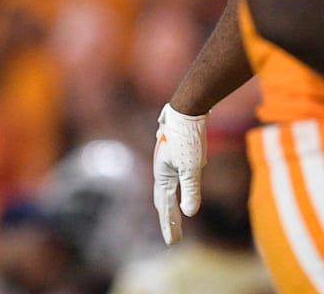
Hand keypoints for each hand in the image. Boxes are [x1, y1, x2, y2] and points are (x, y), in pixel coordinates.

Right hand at [153, 103, 207, 244]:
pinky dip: (176, 190)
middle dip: (168, 219)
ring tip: (173, 217)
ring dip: (169, 205)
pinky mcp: (175, 155)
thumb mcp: (192, 166)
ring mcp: (167, 163)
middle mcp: (161, 171)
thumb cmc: (188, 138)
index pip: (165, 206)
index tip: (173, 243)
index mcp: (162, 175)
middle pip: (163, 200)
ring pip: (167, 189)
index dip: (170, 225)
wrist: (186, 110)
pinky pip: (173, 179)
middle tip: (174, 238)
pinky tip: (183, 188)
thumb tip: (188, 213)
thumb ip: (191, 190)